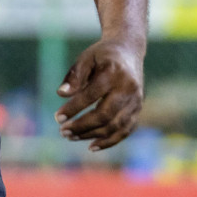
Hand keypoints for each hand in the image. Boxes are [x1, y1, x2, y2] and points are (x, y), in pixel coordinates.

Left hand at [56, 36, 144, 151]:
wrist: (129, 51)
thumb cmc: (102, 55)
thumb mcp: (86, 57)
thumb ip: (75, 76)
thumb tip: (61, 94)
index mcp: (114, 73)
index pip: (91, 96)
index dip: (73, 108)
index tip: (57, 118)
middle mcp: (128, 89)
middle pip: (105, 115)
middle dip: (82, 126)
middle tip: (63, 132)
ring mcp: (136, 101)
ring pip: (115, 126)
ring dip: (92, 135)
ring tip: (71, 137)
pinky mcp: (138, 110)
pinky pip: (125, 130)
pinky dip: (110, 141)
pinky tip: (92, 146)